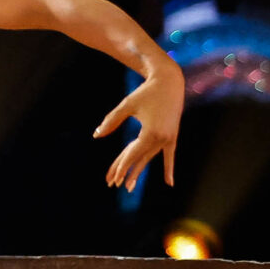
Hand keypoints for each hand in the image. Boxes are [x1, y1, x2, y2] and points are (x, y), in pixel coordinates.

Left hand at [95, 69, 182, 192]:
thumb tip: (96, 135)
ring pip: (149, 157)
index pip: (132, 154)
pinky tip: (169, 183)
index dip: (120, 167)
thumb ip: (111, 121)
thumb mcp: (126, 105)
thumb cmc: (145, 92)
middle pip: (139, 158)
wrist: (170, 82)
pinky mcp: (172, 136)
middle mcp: (162, 138)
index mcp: (150, 133)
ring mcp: (169, 138)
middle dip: (125, 172)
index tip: (111, 179)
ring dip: (138, 170)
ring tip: (129, 186)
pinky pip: (170, 156)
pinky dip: (168, 168)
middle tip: (111, 185)